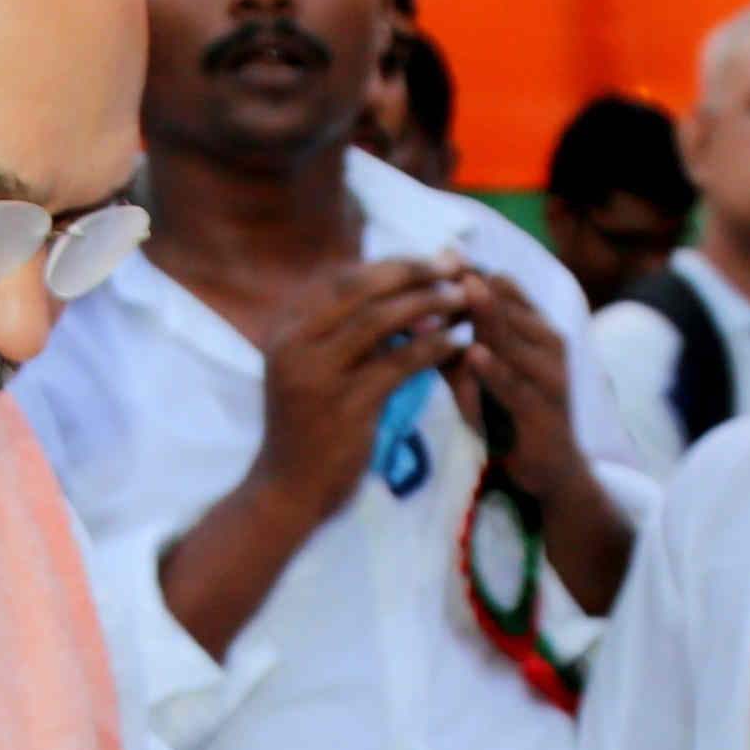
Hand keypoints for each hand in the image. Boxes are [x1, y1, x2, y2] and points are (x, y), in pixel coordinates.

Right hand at [249, 253, 471, 523]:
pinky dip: (431, 348)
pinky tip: (458, 342)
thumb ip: (346, 330)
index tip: (436, 259)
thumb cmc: (311, 426)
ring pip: (377, 320)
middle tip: (457, 268)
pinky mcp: (342, 406)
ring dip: (427, 303)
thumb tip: (404, 287)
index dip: (394, 263)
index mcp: (285, 326)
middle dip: (413, 273)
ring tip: (464, 299)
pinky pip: (395, 364)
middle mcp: (293, 342)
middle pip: (359, 288)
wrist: (288, 490)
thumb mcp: (317, 368)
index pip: (343, 277)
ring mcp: (314, 374)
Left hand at [443, 268, 634, 613]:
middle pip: (504, 303)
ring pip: (512, 337)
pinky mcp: (546, 410)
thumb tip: (410, 314)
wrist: (549, 473)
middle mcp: (549, 342)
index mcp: (536, 327)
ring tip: (451, 295)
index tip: (427, 262)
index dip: (463, 272)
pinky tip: (474, 353)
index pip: (500, 285)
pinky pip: (517, 384)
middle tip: (430, 271)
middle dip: (465, 287)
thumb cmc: (508, 418)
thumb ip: (450, 345)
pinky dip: (496, 368)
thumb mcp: (476, 376)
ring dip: (480, 316)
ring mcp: (551, 375)